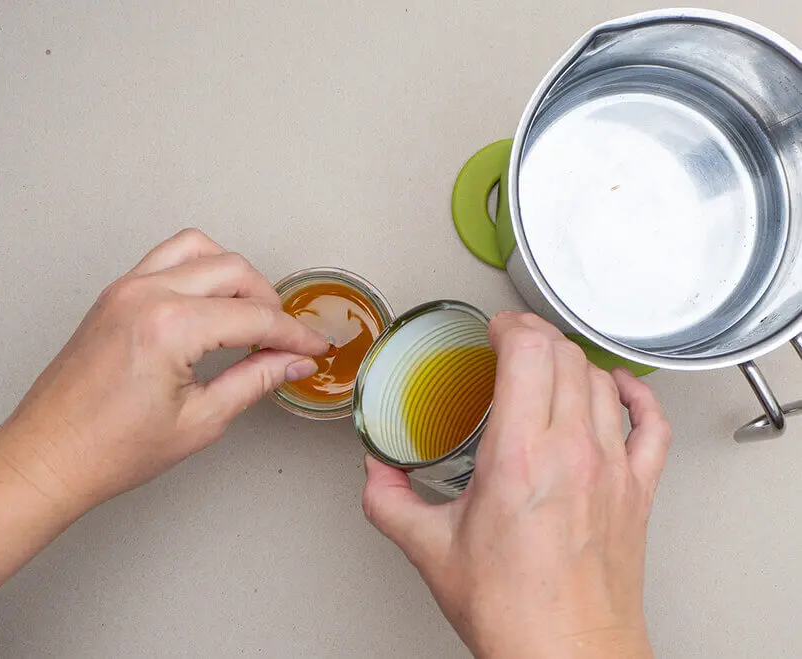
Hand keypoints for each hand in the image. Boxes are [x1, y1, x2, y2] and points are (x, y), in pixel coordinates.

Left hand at [0, 228, 327, 510]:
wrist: (48, 456)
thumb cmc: (111, 450)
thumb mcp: (201, 420)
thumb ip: (255, 380)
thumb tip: (293, 362)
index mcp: (169, 327)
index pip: (254, 316)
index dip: (294, 334)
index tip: (314, 348)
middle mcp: (146, 294)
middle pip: (234, 270)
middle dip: (270, 301)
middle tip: (285, 339)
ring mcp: (126, 287)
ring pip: (201, 248)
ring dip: (235, 275)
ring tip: (250, 314)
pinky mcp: (115, 292)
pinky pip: (168, 257)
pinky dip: (200, 269)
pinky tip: (211, 304)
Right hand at [362, 312, 670, 657]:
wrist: (567, 655)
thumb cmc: (513, 611)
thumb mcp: (431, 550)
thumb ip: (390, 502)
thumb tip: (376, 473)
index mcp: (519, 457)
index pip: (529, 353)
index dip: (511, 325)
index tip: (496, 328)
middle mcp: (573, 453)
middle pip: (565, 356)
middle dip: (535, 334)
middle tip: (512, 340)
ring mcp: (613, 468)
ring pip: (602, 380)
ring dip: (572, 361)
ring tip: (548, 364)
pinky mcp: (638, 490)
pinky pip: (651, 423)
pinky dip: (636, 394)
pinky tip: (619, 389)